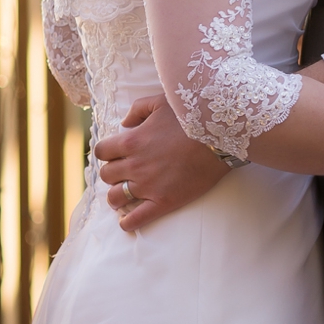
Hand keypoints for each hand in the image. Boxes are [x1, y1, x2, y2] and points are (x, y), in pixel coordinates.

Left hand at [95, 96, 230, 231]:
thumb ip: (137, 109)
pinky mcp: (163, 202)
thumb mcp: (162, 101)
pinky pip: (135, 219)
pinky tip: (127, 220)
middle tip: (124, 171)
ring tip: (124, 194)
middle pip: (107, 175)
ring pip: (116, 197)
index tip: (116, 153)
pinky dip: (127, 222)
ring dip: (117, 195)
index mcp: (131, 141)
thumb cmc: (192, 116)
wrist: (221, 137)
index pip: (102, 151)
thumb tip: (123, 124)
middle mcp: (135, 165)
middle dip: (113, 172)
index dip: (107, 152)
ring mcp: (148, 186)